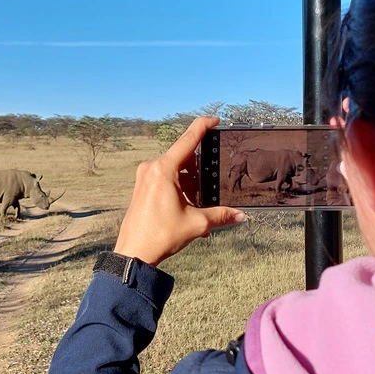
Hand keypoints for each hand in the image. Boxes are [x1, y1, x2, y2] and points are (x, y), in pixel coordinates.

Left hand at [114, 117, 245, 265]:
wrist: (134, 253)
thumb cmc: (160, 235)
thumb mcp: (196, 223)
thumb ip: (221, 215)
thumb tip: (240, 216)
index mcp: (164, 169)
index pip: (188, 139)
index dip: (203, 126)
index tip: (215, 120)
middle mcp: (152, 168)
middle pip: (183, 157)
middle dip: (201, 167)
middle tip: (215, 177)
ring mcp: (144, 178)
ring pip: (175, 170)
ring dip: (191, 182)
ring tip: (202, 202)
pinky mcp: (142, 188)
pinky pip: (165, 180)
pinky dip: (180, 189)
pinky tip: (190, 207)